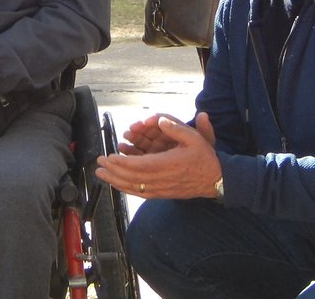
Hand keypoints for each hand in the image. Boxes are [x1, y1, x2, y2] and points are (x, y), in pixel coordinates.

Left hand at [94, 113, 219, 199]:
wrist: (216, 180)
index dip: (123, 163)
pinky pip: (141, 194)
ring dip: (116, 181)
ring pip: (135, 188)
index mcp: (168, 164)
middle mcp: (163, 179)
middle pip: (133, 178)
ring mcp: (162, 189)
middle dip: (114, 171)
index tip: (109, 157)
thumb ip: (176, 129)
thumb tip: (160, 120)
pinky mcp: (163, 194)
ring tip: (101, 175)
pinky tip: (117, 184)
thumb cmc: (204, 158)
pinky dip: (127, 189)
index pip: (140, 166)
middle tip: (98, 164)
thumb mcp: (194, 138)